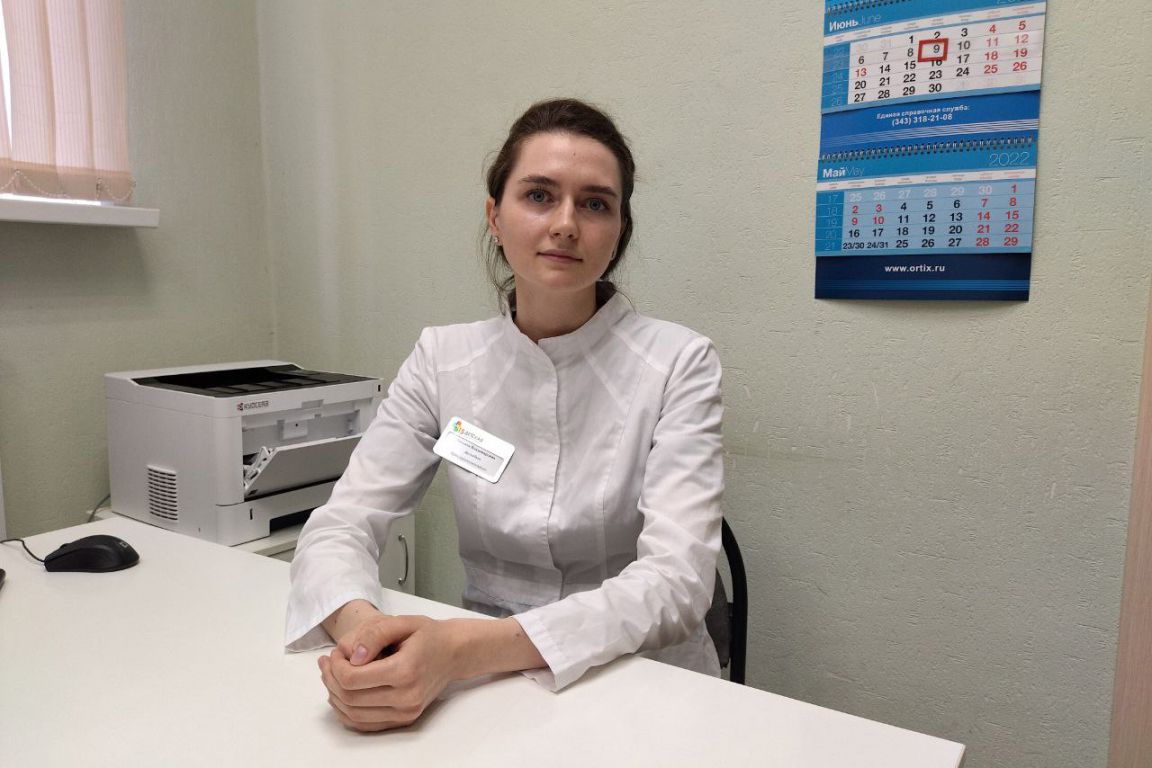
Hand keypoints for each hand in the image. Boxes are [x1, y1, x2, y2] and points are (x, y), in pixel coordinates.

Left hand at [318, 614, 460, 731]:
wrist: (453, 653)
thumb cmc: (428, 635)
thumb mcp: (402, 622)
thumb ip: (374, 634)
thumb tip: (351, 656)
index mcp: (405, 671)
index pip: (352, 679)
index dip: (335, 666)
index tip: (336, 652)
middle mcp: (406, 698)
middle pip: (350, 698)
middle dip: (330, 679)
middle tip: (328, 662)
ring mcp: (406, 713)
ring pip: (353, 714)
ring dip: (335, 696)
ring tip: (332, 675)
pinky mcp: (404, 720)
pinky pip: (365, 724)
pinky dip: (347, 712)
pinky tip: (342, 693)